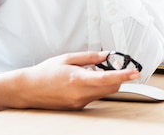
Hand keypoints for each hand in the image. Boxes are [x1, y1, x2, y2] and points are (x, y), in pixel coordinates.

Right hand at [0, 51, 139, 112]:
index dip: (123, 76)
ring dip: (106, 82)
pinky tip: (84, 80)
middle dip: (117, 77)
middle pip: (110, 87)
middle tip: (115, 65)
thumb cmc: (45, 73)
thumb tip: (104, 56)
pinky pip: (93, 96)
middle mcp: (80, 94)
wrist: (28, 90)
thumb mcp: (66, 58)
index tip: (134, 73)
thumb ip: (88, 57)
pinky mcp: (77, 107)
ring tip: (92, 72)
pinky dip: (95, 87)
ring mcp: (79, 102)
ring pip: (103, 92)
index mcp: (78, 79)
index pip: (107, 78)